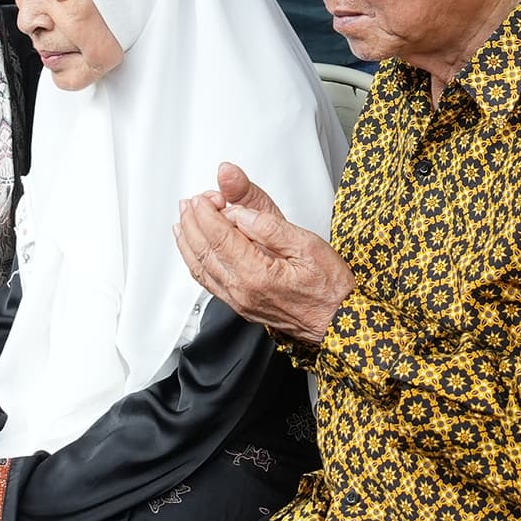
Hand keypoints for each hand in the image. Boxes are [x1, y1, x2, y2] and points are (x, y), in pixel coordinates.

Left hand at [174, 161, 352, 346]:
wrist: (337, 322)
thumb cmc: (329, 288)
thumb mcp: (308, 246)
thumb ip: (270, 227)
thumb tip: (241, 214)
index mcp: (257, 274)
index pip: (220, 237)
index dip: (207, 213)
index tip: (204, 197)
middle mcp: (242, 290)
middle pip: (204, 251)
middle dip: (193, 223)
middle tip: (190, 203)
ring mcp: (238, 301)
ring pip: (200, 268)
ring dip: (188, 241)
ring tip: (183, 221)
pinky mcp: (240, 306)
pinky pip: (208, 282)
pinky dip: (194, 261)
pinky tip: (193, 250)